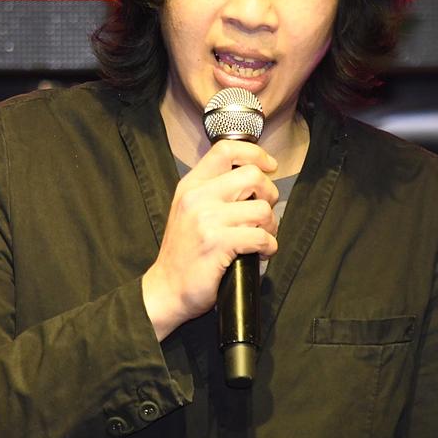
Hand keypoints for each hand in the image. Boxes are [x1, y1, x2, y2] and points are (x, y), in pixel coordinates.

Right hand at [142, 140, 278, 340]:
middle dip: (269, 194)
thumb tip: (255, 177)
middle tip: (264, 213)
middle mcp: (197, 197)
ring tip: (262, 237)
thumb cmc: (184, 253)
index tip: (269, 166)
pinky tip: (261, 253)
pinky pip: (261, 237)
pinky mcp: (218, 243)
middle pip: (252, 175)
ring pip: (262, 209)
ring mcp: (206, 219)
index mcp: (191, 185)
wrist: (166, 288)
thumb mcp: (189, 210)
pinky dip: (269, 247)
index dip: (255, 153)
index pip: (225, 149)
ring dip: (271, 226)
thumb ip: (214, 190)